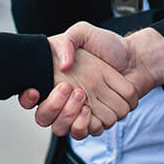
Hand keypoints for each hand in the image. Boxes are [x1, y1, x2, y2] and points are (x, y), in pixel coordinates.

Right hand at [18, 23, 138, 136]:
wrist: (136, 59)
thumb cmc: (109, 45)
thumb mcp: (84, 32)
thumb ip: (69, 41)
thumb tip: (62, 65)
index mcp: (57, 79)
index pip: (30, 96)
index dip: (28, 98)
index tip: (35, 90)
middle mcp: (66, 98)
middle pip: (45, 118)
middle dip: (54, 107)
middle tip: (69, 89)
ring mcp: (81, 111)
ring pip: (64, 128)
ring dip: (71, 115)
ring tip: (82, 98)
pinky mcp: (98, 119)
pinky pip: (87, 131)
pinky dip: (88, 124)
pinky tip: (90, 110)